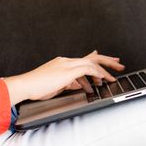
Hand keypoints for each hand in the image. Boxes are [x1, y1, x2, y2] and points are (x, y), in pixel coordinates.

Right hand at [2, 51, 124, 104]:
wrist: (25, 85)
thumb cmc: (36, 87)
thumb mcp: (56, 86)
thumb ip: (69, 83)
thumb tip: (80, 84)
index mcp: (63, 63)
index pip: (84, 59)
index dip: (98, 60)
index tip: (108, 61)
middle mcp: (66, 61)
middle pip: (92, 57)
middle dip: (107, 61)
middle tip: (120, 64)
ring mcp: (67, 64)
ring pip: (91, 63)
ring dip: (104, 70)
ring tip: (113, 77)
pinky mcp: (67, 71)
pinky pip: (87, 69)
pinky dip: (96, 73)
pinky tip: (101, 80)